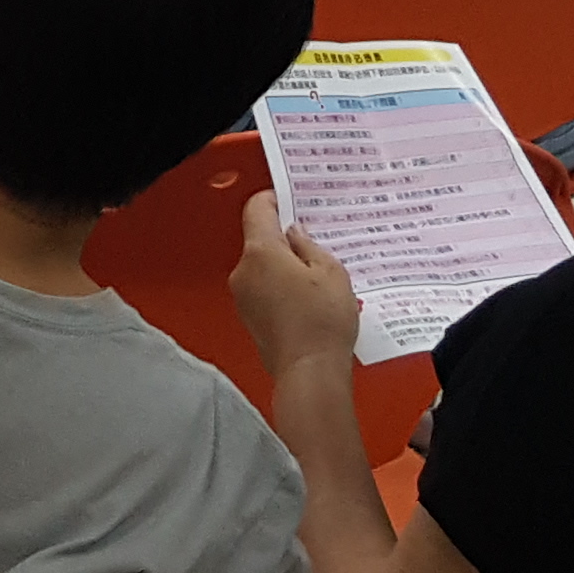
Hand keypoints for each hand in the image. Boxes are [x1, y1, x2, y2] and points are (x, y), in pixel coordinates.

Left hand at [230, 195, 363, 377]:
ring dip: (284, 266)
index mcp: (261, 252)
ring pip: (262, 267)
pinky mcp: (249, 318)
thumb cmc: (322, 322)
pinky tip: (307, 299)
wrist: (309, 373)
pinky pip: (263, 290)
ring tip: (317, 277)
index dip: (275, 199)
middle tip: (316, 242)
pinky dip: (280, 288)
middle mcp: (243, 271)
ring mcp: (242, 297)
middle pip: (259, 240)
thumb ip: (309, 245)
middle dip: (285, 238)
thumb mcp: (331, 272)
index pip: (257, 209)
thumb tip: (295, 234)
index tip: (291, 200)